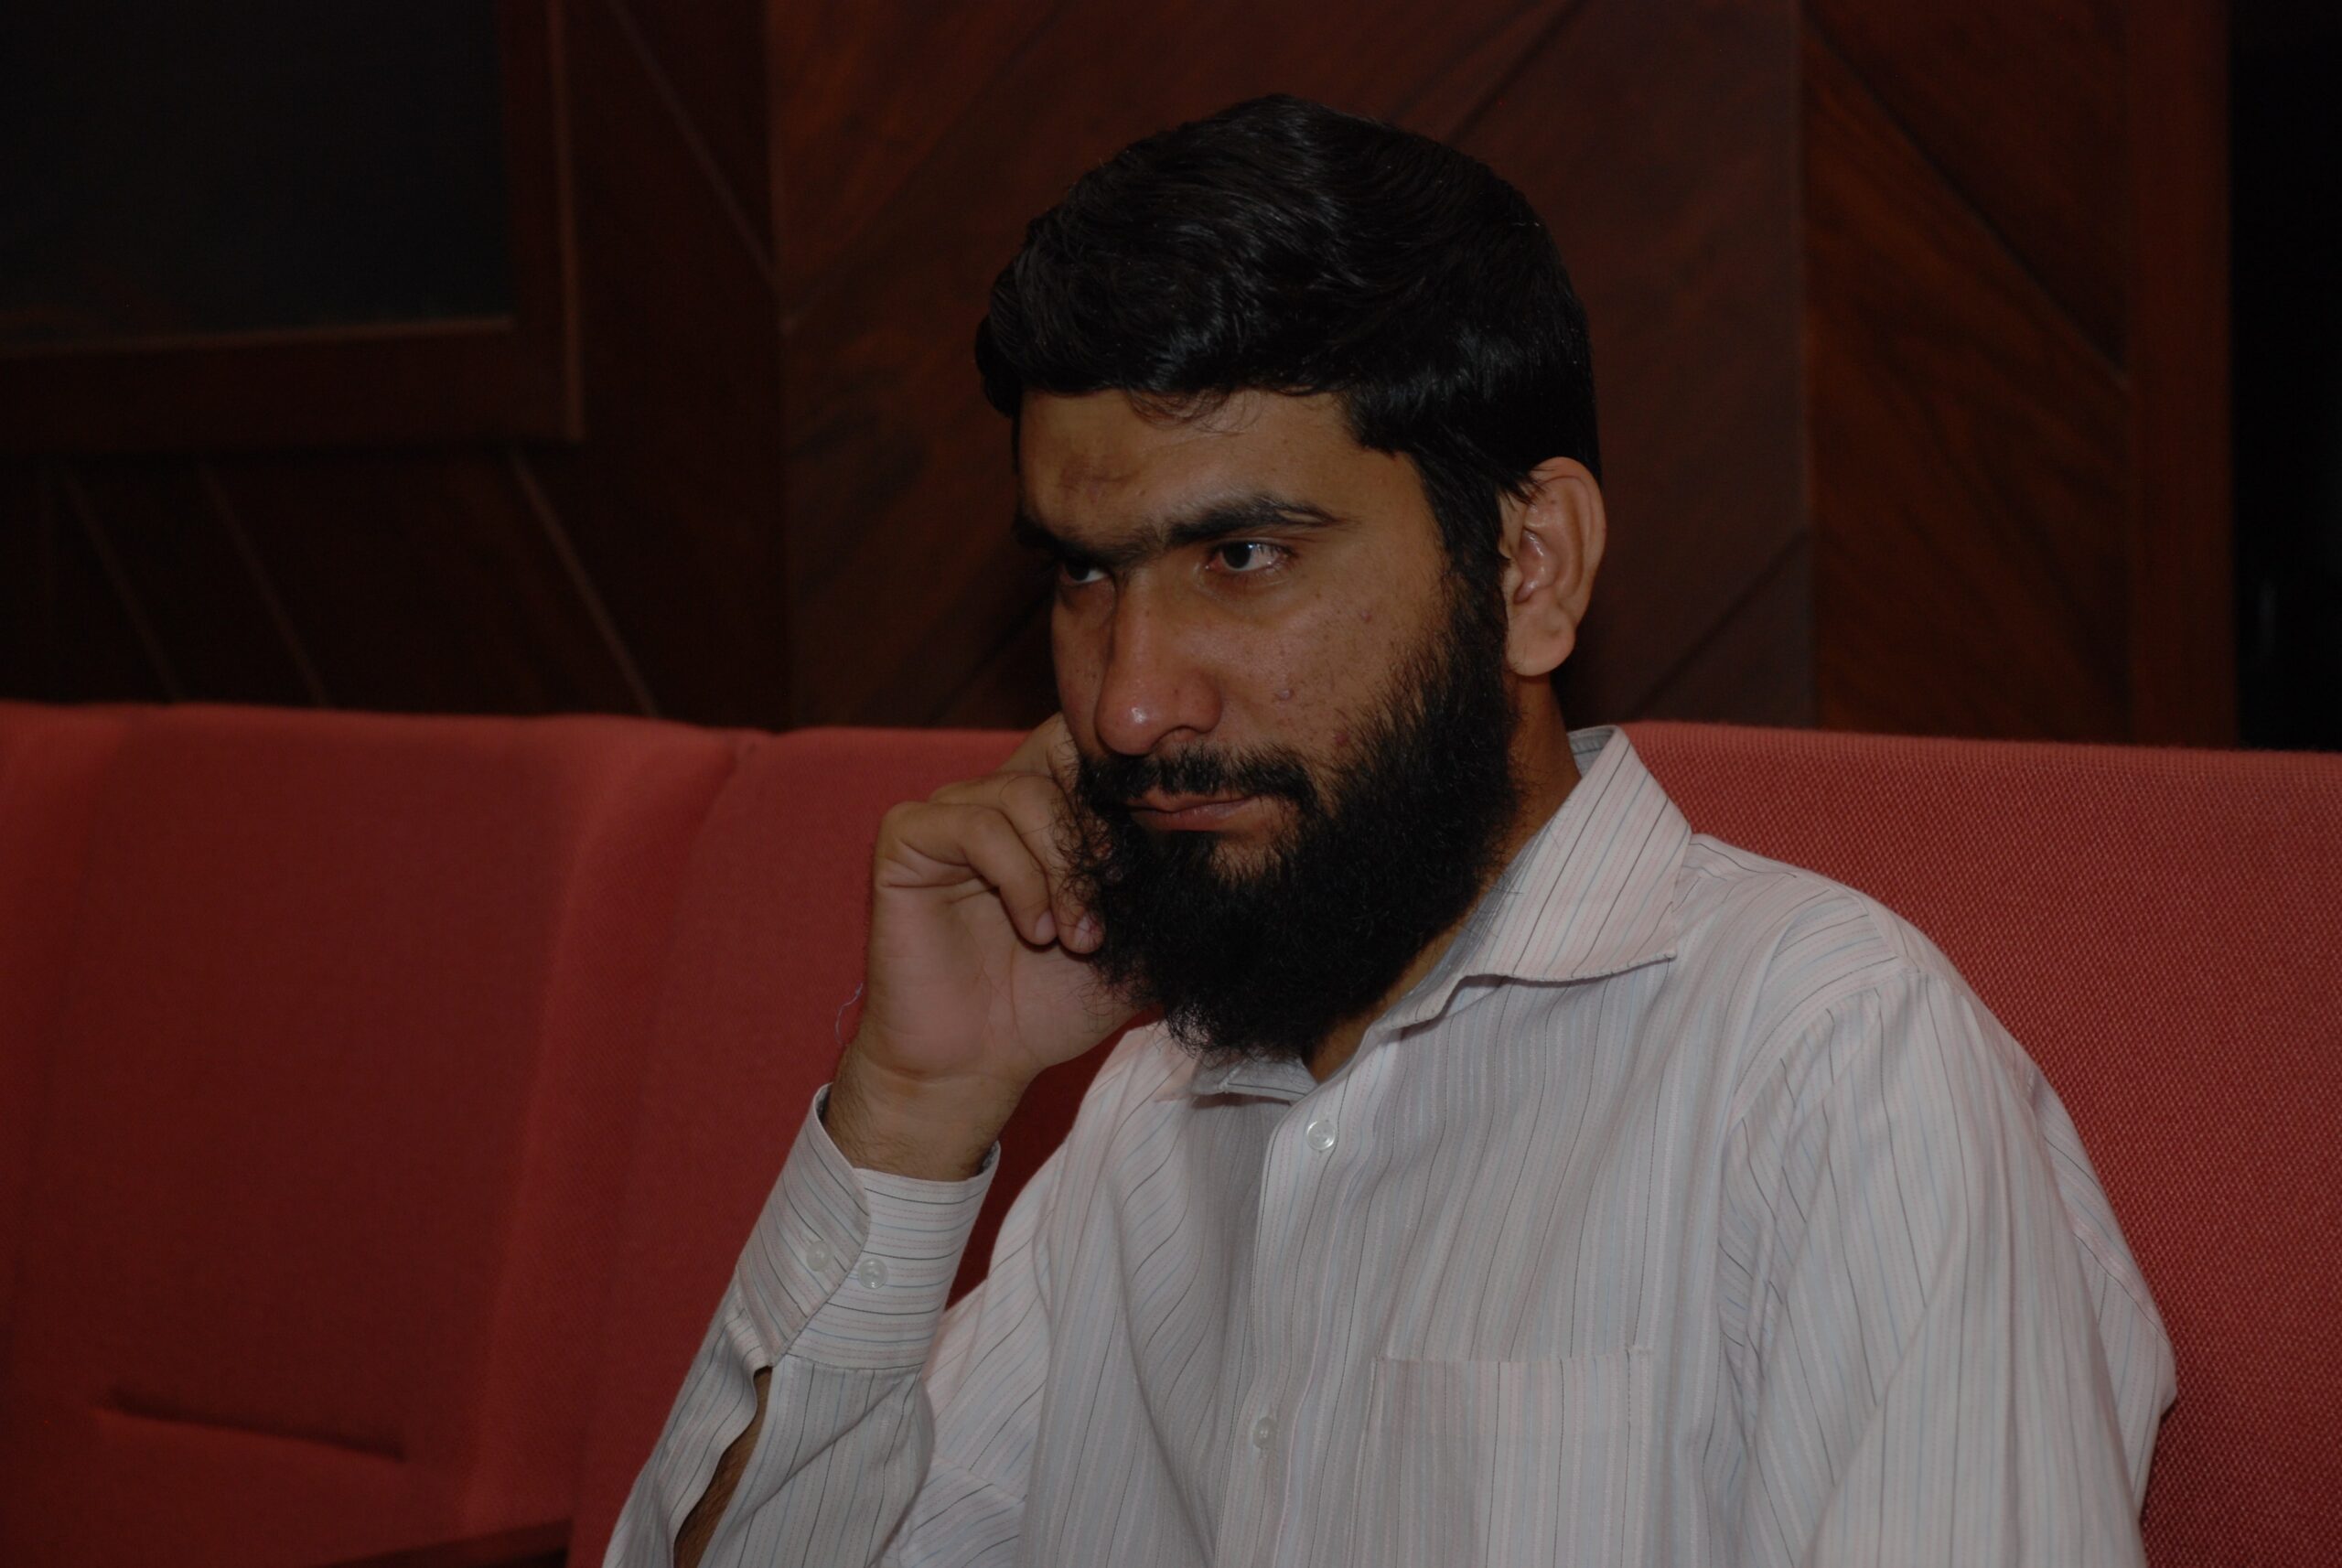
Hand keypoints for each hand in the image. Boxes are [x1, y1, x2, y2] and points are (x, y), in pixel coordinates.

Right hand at [828, 715, 1134, 1177]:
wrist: (979, 1066)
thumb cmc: (1053, 1005)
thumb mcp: (1138, 943)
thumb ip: (1172, 891)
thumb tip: (1234, 845)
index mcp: (1053, 810)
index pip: (1096, 745)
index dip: (1138, 779)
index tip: (1169, 842)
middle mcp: (1000, 799)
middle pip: (1062, 746)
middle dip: (1104, 820)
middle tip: (1121, 887)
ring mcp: (951, 813)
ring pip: (1024, 793)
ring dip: (1064, 868)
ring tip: (1079, 936)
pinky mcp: (908, 838)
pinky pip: (974, 825)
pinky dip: (1018, 877)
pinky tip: (1036, 930)